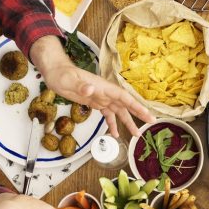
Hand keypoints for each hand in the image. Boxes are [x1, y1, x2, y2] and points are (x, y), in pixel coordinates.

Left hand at [38, 64, 154, 137]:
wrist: (56, 74)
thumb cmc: (63, 75)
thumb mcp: (70, 81)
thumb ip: (82, 86)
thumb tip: (92, 90)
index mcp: (104, 87)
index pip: (124, 97)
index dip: (136, 106)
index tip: (147, 114)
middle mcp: (106, 93)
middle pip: (126, 105)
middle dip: (139, 114)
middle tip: (151, 123)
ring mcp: (101, 98)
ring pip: (119, 111)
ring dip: (128, 122)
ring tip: (136, 135)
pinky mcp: (95, 103)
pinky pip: (107, 114)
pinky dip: (112, 124)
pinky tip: (115, 134)